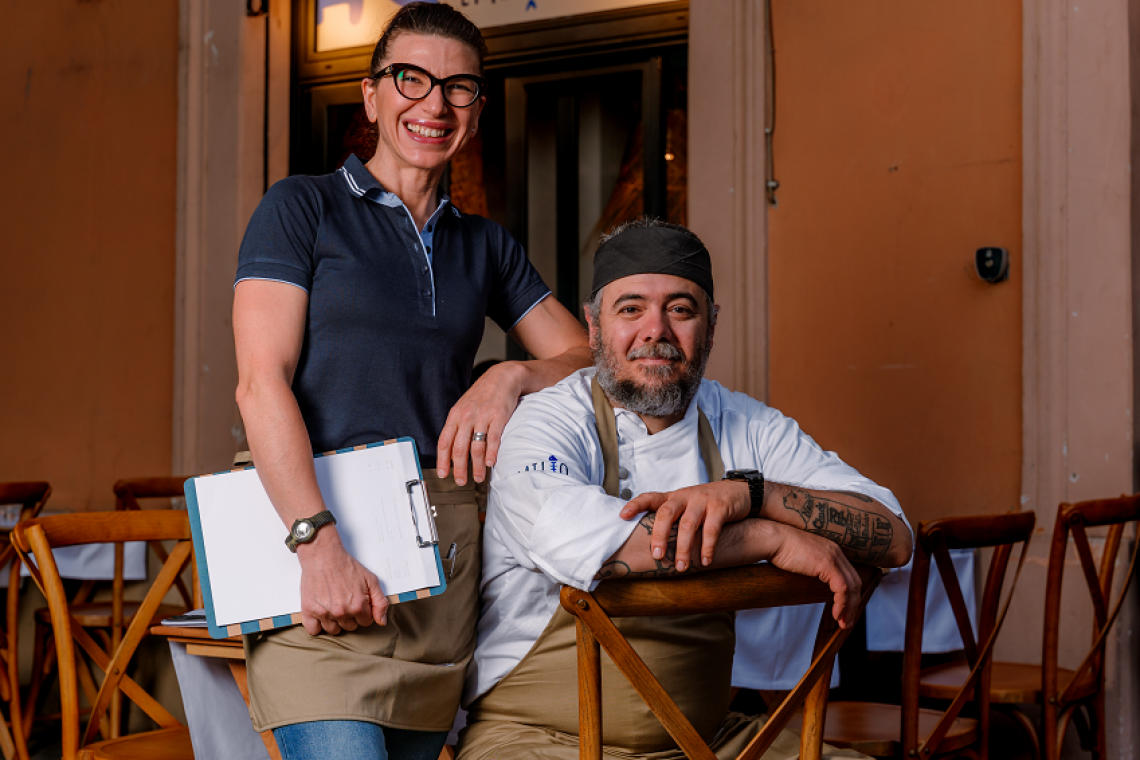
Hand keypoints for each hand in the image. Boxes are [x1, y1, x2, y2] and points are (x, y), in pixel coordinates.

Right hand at [296, 529, 388, 634]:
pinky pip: (313, 630)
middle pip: (349, 627)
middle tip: (344, 600)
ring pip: (333, 630)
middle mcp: (341, 612)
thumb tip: (382, 621)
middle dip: (350, 616)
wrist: (323, 555)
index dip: (363, 611)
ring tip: (333, 605)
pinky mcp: (309, 611)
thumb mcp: (371, 579)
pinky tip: (321, 613)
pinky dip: (317, 625)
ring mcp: (324, 613)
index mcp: (357, 606)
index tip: (357, 601)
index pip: (365, 622)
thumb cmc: (345, 566)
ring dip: (334, 621)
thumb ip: (380, 602)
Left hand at [436, 362, 525, 484]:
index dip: (442, 461)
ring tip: (478, 477)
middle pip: (459, 449)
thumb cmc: (484, 394)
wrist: (503, 377)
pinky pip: (493, 439)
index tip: (443, 474)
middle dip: (459, 469)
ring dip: (476, 466)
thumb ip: (458, 426)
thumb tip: (452, 448)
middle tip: (461, 481)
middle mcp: (466, 416)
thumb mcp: (464, 407)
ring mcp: (482, 416)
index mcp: (455, 415)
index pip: (444, 442)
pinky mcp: (498, 416)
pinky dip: (491, 454)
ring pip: (476, 447)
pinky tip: (490, 463)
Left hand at [619, 481, 751, 570]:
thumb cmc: (707, 503)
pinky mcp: (720, 507)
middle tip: (657, 556)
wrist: (739, 492)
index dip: (635, 505)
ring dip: (683, 548)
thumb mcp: (687, 505)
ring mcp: (702, 500)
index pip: (650, 497)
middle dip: (659, 536)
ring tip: (682, 567)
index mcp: (674, 497)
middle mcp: (685, 496)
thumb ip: (672, 518)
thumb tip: (652, 544)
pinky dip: (707, 547)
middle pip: (666, 513)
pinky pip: (711, 529)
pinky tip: (705, 561)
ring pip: (688, 525)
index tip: (622, 516)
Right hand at [765, 522, 861, 628]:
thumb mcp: (805, 560)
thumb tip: (815, 586)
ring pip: (852, 587)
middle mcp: (837, 552)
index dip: (852, 595)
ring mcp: (833, 557)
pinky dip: (842, 604)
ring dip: (849, 608)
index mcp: (833, 550)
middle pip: (856, 582)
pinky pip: (842, 588)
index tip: (846, 611)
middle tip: (847, 621)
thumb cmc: (782, 550)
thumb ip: (815, 569)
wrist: (775, 539)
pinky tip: (836, 614)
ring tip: (843, 622)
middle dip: (854, 604)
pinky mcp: (827, 564)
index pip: (851, 576)